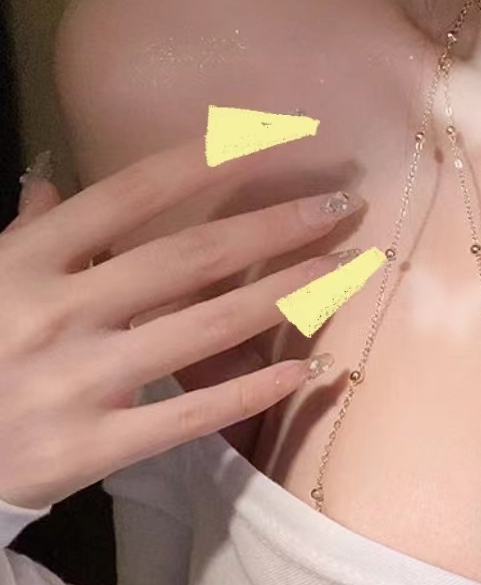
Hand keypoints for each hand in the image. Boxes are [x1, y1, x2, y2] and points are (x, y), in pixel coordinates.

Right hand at [0, 138, 361, 508]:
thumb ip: (26, 231)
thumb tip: (53, 177)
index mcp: (29, 261)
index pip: (132, 194)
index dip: (209, 160)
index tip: (277, 138)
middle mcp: (61, 311)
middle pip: (191, 257)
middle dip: (275, 226)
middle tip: (342, 206)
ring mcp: (81, 380)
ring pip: (208, 327)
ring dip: (288, 294)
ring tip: (345, 270)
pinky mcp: (96, 445)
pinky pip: (194, 414)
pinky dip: (257, 390)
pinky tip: (311, 368)